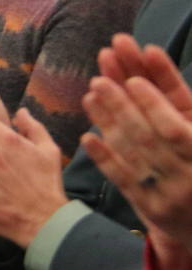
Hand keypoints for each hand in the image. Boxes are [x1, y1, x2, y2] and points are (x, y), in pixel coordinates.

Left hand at [81, 36, 191, 254]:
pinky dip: (105, 158)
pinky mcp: (150, 207)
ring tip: (91, 94)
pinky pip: (124, 181)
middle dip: (123, 105)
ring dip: (110, 123)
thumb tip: (145, 62)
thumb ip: (176, 100)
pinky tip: (87, 137)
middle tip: (98, 79)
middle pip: (150, 136)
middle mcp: (190, 175)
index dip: (156, 104)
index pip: (177, 127)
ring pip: (135, 154)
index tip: (133, 80)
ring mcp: (169, 193)